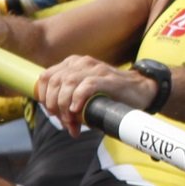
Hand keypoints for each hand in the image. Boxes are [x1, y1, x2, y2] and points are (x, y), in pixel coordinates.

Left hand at [35, 53, 155, 130]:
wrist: (141, 90)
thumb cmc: (111, 95)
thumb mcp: (85, 93)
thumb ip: (69, 98)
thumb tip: (57, 117)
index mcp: (73, 64)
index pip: (45, 77)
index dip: (43, 97)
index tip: (51, 113)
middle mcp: (81, 63)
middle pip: (54, 82)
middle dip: (53, 105)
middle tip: (64, 122)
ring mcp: (95, 69)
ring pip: (67, 83)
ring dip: (64, 106)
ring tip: (71, 122)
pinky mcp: (107, 78)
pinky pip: (86, 85)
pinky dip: (77, 99)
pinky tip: (77, 110)